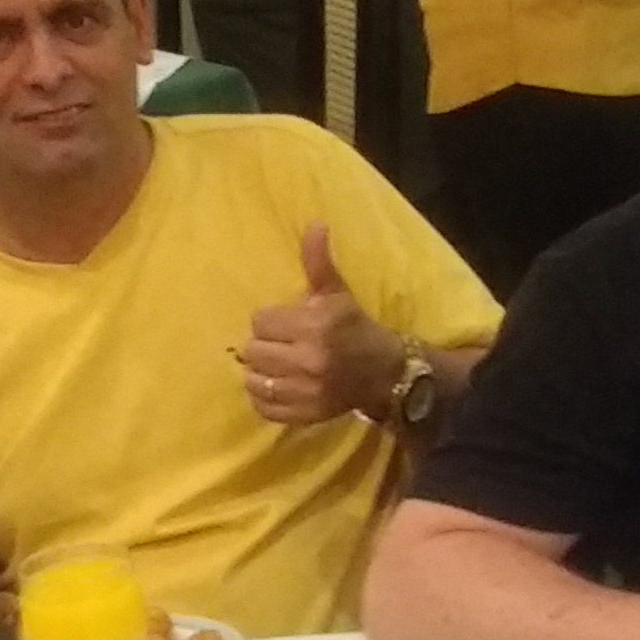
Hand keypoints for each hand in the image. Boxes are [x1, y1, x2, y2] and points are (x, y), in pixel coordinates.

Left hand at [237, 222, 403, 425]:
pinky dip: (264, 397)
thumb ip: (318, 262)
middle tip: (279, 345)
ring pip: (254, 380)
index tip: (285, 323)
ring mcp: (306, 391)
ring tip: (275, 366)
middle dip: (264, 346)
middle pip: (253, 351)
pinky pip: (264, 407)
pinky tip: (276, 385)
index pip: (261, 321)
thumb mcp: (337, 293)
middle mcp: (309, 360)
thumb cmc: (355, 327)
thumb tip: (315, 225)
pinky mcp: (304, 414)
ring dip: (260, 372)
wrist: (385, 373)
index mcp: (315, 326)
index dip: (271, 321)